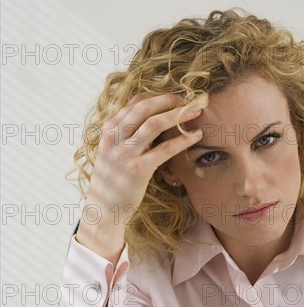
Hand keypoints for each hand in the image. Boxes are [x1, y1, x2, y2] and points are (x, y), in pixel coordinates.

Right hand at [76, 94, 202, 263]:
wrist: (104, 210)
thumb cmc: (113, 182)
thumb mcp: (112, 153)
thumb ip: (126, 135)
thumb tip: (151, 120)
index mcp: (108, 130)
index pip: (134, 103)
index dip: (158, 96)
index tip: (176, 97)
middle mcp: (114, 138)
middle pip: (145, 107)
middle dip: (170, 101)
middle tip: (190, 101)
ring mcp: (124, 153)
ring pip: (154, 124)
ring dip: (179, 115)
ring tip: (197, 112)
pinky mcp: (137, 169)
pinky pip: (164, 149)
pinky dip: (182, 140)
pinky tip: (196, 136)